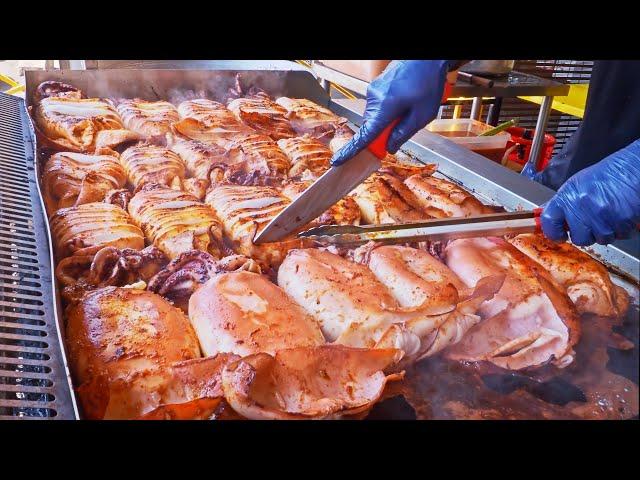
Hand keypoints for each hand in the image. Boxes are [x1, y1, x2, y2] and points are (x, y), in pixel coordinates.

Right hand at [331, 60, 449, 165]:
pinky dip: (388, 109)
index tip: (338, 160)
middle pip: (371, 126)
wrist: (426, 59)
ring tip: (408, 107)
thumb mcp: (422, 115)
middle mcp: (374, 99)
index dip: (351, 151)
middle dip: (384, 132)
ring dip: (388, 119)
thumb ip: (403, 134)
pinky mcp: (375, 86)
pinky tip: (403, 100)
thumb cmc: (428, 82)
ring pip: (375, 116)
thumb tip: (390, 147)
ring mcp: (373, 91)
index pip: (364, 135)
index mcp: (384, 107)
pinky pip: (377, 105)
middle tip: (403, 125)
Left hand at [541, 139, 639, 245]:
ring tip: (610, 215)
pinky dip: (621, 229)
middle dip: (586, 234)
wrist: (634, 168)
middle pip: (578, 238)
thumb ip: (565, 202)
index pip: (549, 221)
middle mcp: (581, 207)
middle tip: (592, 224)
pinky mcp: (620, 222)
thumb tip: (553, 217)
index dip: (553, 232)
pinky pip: (619, 236)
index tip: (558, 236)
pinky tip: (621, 215)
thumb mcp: (579, 184)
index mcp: (567, 196)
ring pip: (600, 239)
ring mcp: (601, 216)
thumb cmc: (609, 174)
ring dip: (606, 232)